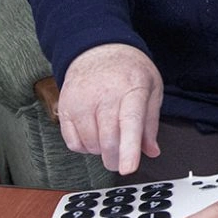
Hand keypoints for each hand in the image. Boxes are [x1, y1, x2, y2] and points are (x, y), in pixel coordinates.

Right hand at [57, 43, 161, 173]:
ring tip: (108, 135)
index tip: (128, 168)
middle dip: (116, 159)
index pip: (130, 122)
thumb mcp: (152, 88)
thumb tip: (151, 151)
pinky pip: (72, 142)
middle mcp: (104, 94)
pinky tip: (92, 133)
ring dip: (101, 151)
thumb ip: (151, 122)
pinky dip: (84, 147)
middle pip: (108, 140)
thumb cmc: (128, 70)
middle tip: (122, 160)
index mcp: (132, 89)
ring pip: (90, 144)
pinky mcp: (65, 107)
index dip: (129, 148)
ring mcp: (81, 101)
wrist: (97, 49)